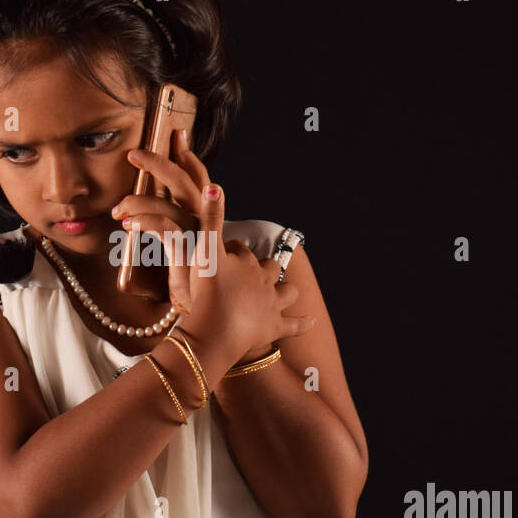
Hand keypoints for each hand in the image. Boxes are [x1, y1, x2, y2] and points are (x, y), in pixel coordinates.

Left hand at [109, 128, 203, 313]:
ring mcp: (197, 237)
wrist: (196, 314)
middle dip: (159, 163)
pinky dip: (146, 221)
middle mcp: (203, 222)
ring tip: (117, 212)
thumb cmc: (181, 282)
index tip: (175, 134)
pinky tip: (128, 224)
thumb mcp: (170, 248)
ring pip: (168, 205)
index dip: (188, 155)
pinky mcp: (187, 254)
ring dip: (139, 201)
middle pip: (184, 182)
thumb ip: (159, 225)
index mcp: (200, 217)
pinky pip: (165, 229)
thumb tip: (131, 209)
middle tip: (133, 154)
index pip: (197, 178)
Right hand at [179, 178, 315, 369]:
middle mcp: (264, 281)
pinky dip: (302, 323)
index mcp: (247, 262)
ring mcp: (271, 305)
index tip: (219, 252)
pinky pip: (293, 326)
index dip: (230, 249)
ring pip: (286, 292)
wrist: (215, 331)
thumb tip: (215, 185)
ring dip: (285, 289)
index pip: (240, 249)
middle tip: (249, 272)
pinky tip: (312, 322)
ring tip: (284, 289)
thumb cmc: (207, 290)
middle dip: (262, 267)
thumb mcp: (205, 251)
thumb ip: (210, 219)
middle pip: (268, 268)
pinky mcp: (273, 328)